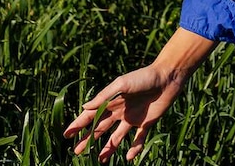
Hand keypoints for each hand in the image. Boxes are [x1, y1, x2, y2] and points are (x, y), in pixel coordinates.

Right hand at [63, 64, 184, 161]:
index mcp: (112, 101)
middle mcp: (120, 111)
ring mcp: (133, 118)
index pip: (91, 115)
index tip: (66, 135)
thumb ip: (104, 96)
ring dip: (108, 148)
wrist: (167, 77)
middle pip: (100, 128)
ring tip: (99, 159)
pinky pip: (139, 139)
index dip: (79, 125)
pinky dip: (134, 148)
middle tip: (77, 152)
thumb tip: (84, 107)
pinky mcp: (147, 123)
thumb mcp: (121, 83)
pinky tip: (128, 158)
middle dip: (88, 139)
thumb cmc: (143, 77)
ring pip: (117, 137)